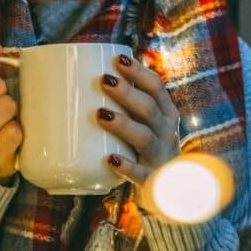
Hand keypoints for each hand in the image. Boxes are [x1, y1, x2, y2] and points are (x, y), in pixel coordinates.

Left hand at [97, 53, 180, 186]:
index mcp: (165, 114)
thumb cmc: (146, 151)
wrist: (172, 192)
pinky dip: (127, 166)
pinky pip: (141, 173)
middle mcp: (167, 132)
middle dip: (127, 93)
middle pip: (149, 108)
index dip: (138, 72)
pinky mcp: (154, 180)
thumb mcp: (143, 126)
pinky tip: (112, 160)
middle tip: (104, 80)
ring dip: (124, 124)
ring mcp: (161, 156)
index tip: (117, 59)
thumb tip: (78, 84)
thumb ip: (124, 108)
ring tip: (101, 114)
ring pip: (145, 137)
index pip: (156, 88)